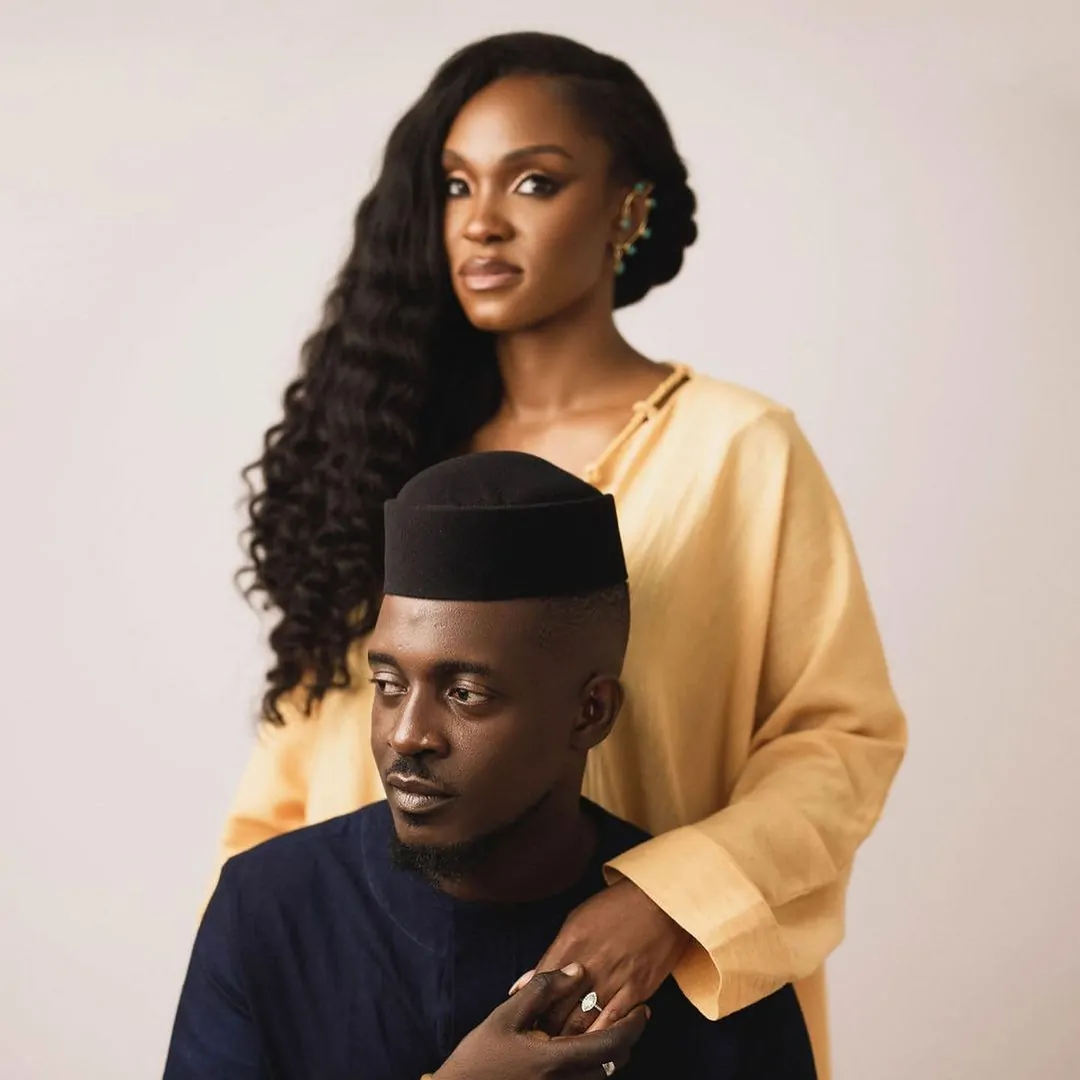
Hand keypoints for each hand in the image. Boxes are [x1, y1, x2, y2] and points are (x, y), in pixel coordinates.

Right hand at [434, 963, 648, 1079]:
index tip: (643, 1009)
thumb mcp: (505, 1015)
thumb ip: (542, 989)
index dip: (633, 1026)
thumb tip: (578, 970)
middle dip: (625, 1039)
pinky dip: (592, 1067)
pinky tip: (580, 1049)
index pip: (611, 1044)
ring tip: (605, 1027)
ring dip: (609, 1053)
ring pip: (600, 1077)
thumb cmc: (479, 1057)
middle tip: (627, 1014)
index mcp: (557, 1060)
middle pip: (613, 1064)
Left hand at [511, 879, 690, 1036]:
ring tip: (562, 1047)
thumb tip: (524, 982)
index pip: (540, 986)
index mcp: (570, 943)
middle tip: (540, 1039)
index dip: (530, 1008)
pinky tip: (592, 1043)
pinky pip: (614, 1021)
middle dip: (546, 1029)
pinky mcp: (636, 988)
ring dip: (570, 1039)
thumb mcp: (576, 921)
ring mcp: (614, 978)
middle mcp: (589, 963)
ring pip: (583, 1022)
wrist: (658, 900)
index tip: (527, 1020)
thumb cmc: (614, 907)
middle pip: (558, 1009)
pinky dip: (600, 1035)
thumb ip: (552, 954)